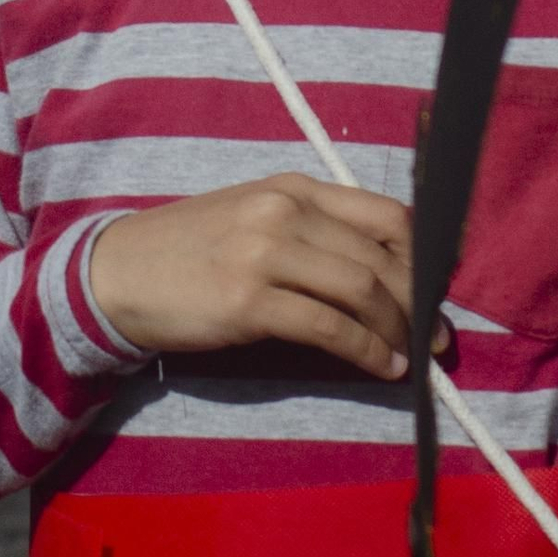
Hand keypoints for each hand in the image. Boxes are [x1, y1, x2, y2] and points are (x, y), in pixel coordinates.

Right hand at [87, 173, 415, 376]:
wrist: (116, 273)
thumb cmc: (191, 250)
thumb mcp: (255, 217)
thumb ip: (313, 230)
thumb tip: (384, 271)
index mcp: (294, 188)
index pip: (386, 213)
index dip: (425, 255)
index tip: (441, 290)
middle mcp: (286, 211)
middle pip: (382, 257)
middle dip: (420, 302)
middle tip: (437, 338)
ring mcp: (266, 253)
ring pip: (363, 291)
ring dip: (399, 331)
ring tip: (414, 359)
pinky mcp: (248, 302)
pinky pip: (328, 328)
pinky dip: (366, 351)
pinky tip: (382, 369)